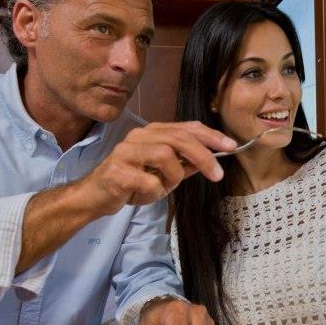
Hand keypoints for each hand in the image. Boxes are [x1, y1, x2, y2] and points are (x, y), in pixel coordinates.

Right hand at [78, 121, 236, 214]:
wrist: (94, 196)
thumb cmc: (130, 183)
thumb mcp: (162, 174)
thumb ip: (184, 165)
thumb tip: (210, 160)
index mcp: (152, 133)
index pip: (187, 128)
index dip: (211, 136)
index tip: (231, 147)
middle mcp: (139, 137)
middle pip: (179, 139)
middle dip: (204, 156)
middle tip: (218, 174)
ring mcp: (126, 152)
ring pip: (165, 157)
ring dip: (173, 177)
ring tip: (163, 187)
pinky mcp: (117, 171)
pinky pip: (149, 182)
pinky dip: (153, 192)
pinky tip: (143, 194)